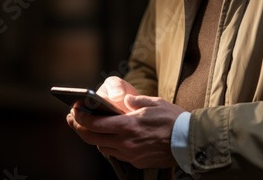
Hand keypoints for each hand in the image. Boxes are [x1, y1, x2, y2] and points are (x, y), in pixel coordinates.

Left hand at [66, 79, 185, 168]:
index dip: (81, 117)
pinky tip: (112, 137)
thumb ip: (135, 101)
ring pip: (103, 148)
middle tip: (73, 120)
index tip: (74, 111)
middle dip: (79, 129)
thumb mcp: (154, 103)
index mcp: (128, 125)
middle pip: (92, 138)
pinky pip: (117, 154)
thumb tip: (124, 101)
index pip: (94, 124)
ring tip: (93, 128)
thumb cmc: (173, 120)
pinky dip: (110, 145)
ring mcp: (130, 154)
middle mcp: (125, 142)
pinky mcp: (137, 162)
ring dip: (95, 138)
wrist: (189, 141)